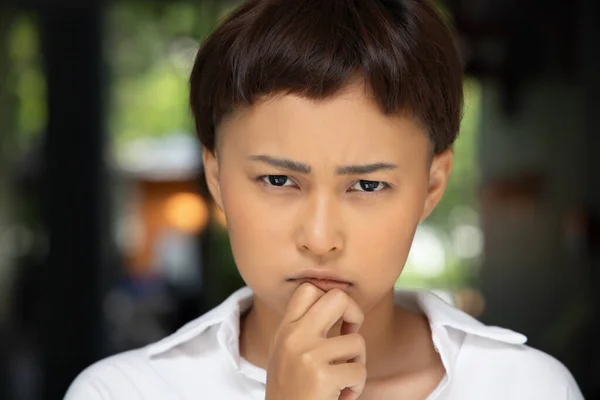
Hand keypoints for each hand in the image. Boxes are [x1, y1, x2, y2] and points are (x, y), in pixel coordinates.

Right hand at [265, 283, 365, 399]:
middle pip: (338, 297)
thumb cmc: (293, 394)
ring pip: (356, 341)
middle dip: (355, 313)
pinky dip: (356, 387)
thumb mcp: (287, 355)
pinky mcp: (322, 376)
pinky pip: (359, 370)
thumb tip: (340, 303)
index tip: (337, 320)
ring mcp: (307, 354)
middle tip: (352, 333)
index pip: (309, 288)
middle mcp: (293, 336)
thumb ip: (304, 330)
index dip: (331, 298)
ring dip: (357, 364)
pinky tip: (340, 397)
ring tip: (342, 381)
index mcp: (285, 330)